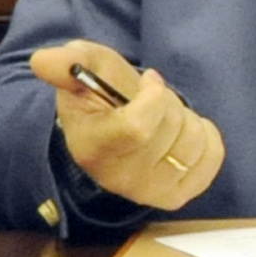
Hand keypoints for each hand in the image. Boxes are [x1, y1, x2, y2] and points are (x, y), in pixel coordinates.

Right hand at [31, 42, 224, 211]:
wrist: (118, 129)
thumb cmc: (102, 95)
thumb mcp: (84, 70)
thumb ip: (66, 63)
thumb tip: (42, 60)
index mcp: (92, 147)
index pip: (139, 127)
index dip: (154, 95)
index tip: (149, 80)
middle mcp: (119, 178)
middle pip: (170, 129)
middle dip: (169, 102)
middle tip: (153, 102)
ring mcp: (149, 192)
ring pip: (194, 142)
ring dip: (187, 119)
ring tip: (165, 119)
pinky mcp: (177, 196)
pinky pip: (213, 157)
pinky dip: (207, 137)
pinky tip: (183, 134)